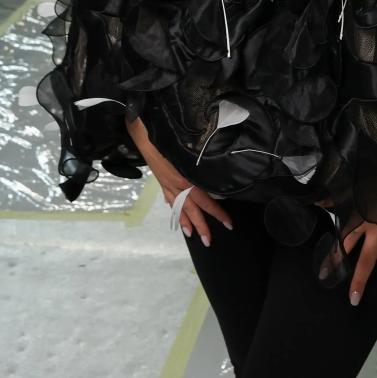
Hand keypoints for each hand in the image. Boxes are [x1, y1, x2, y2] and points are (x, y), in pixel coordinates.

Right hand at [126, 117, 231, 244]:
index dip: (217, 213)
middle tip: (208, 241)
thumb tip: (215, 176)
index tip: (228, 223)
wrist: (148, 136)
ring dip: (186, 222)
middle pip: (192, 210)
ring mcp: (168, 185)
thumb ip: (202, 167)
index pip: (206, 201)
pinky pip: (170, 200)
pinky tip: (177, 214)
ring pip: (179, 208)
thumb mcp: (190, 153)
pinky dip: (174, 209)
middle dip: (202, 226)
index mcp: (187, 180)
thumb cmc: (170, 141)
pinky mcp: (162, 182)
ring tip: (192, 235)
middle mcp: (178, 186)